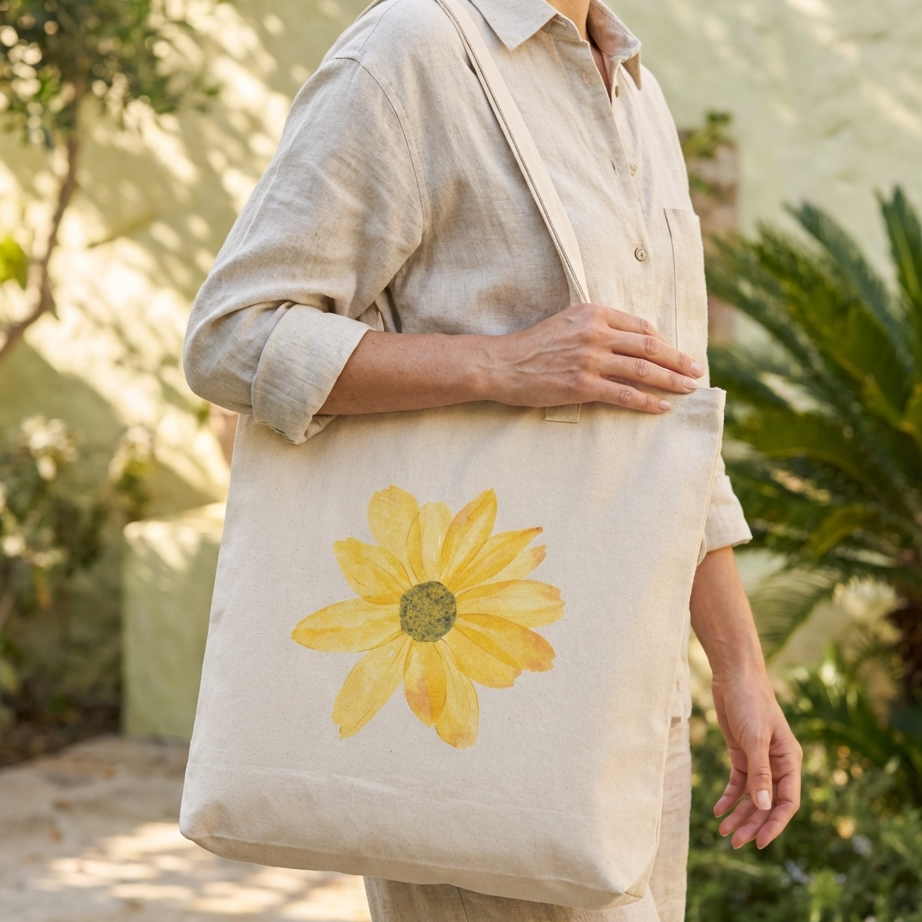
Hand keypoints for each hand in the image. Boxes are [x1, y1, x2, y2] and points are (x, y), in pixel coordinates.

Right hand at [486, 302, 703, 412]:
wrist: (502, 364)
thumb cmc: (533, 345)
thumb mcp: (567, 322)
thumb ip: (596, 326)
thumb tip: (626, 342)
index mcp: (594, 313)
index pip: (640, 327)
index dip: (664, 342)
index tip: (675, 354)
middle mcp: (596, 333)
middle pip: (649, 347)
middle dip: (678, 360)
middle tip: (696, 370)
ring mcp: (590, 360)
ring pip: (643, 370)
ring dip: (671, 380)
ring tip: (688, 388)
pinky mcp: (583, 386)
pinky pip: (624, 394)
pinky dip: (647, 401)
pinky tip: (661, 406)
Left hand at [711, 670, 802, 848]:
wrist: (734, 676)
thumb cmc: (751, 703)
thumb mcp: (756, 738)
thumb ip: (760, 772)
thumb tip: (765, 807)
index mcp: (789, 761)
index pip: (787, 802)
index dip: (775, 824)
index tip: (759, 842)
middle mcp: (776, 764)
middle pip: (767, 804)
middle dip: (753, 823)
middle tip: (734, 842)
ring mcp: (758, 760)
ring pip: (752, 797)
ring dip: (739, 814)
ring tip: (723, 831)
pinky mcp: (741, 754)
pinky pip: (738, 783)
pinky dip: (729, 797)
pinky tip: (718, 809)